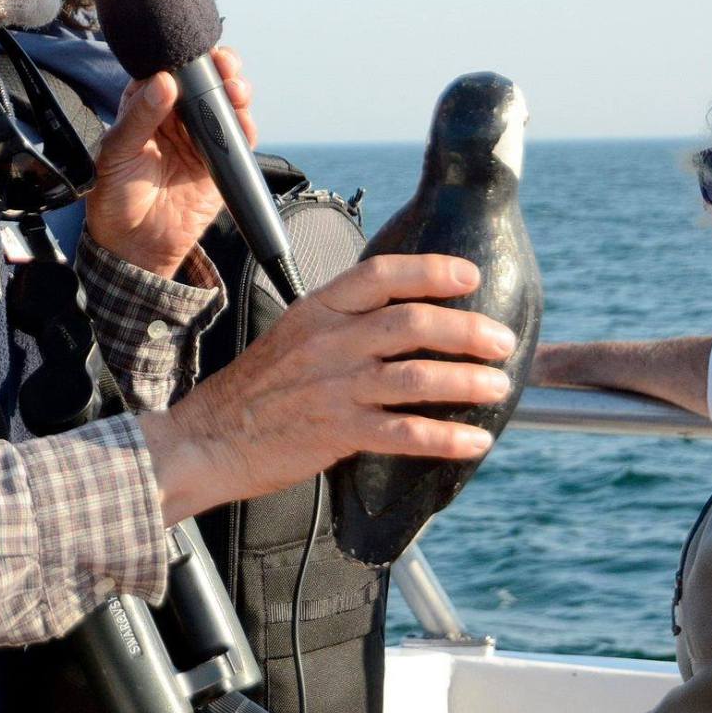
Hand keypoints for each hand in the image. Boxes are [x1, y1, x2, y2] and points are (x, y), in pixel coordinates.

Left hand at [84, 46, 254, 277]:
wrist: (136, 246)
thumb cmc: (115, 199)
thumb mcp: (117, 154)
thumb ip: (140, 117)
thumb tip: (163, 81)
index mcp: (145, 108)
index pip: (167, 72)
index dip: (183, 58)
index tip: (195, 51)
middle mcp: (175, 118)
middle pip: (203, 83)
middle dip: (218, 68)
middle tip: (224, 64)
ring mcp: (200, 138)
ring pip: (224, 105)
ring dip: (235, 92)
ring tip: (236, 90)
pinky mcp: (220, 162)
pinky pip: (238, 139)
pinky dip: (245, 127)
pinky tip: (242, 121)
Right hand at [138, 254, 517, 523]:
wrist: (209, 438)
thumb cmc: (256, 389)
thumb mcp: (294, 333)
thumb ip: (343, 322)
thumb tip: (404, 316)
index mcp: (319, 309)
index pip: (381, 274)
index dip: (430, 271)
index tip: (469, 276)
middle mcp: (330, 341)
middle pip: (412, 323)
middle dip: (467, 330)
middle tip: (502, 341)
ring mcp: (333, 386)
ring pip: (415, 375)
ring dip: (466, 382)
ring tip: (498, 387)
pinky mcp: (336, 430)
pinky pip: (402, 431)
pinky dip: (444, 437)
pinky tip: (471, 441)